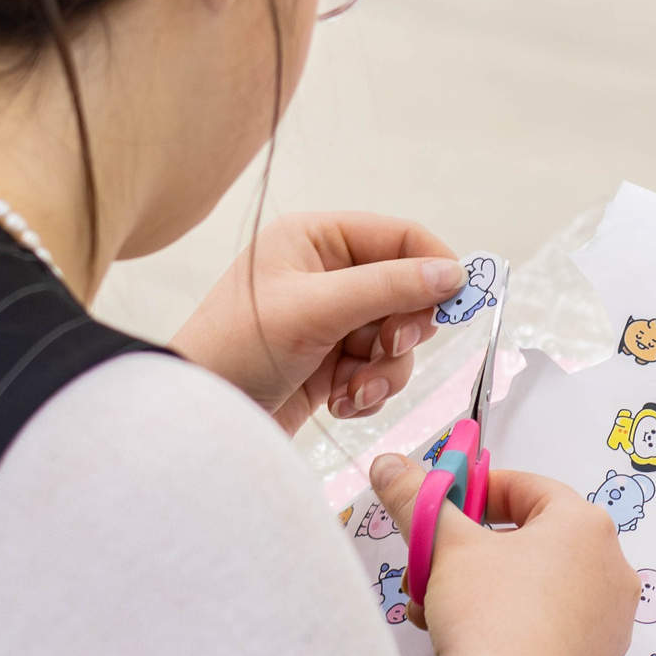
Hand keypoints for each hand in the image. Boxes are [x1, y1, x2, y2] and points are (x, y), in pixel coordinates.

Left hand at [172, 213, 461, 433]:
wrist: (200, 419)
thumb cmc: (238, 349)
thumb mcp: (316, 310)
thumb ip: (388, 287)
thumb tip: (453, 273)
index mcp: (315, 239)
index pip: (399, 237)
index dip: (432, 266)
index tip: (456, 301)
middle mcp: (324, 274)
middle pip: (405, 291)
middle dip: (403, 328)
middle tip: (388, 347)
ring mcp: (328, 321)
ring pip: (396, 338)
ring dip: (386, 369)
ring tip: (353, 390)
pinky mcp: (329, 364)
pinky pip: (378, 370)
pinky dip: (368, 390)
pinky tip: (339, 403)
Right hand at [370, 450, 640, 655]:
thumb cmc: (489, 618)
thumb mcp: (445, 547)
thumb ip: (417, 497)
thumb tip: (389, 463)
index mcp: (587, 525)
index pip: (527, 487)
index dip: (475, 492)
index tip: (440, 509)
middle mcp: (612, 566)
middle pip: (528, 540)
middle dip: (470, 552)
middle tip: (430, 569)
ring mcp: (612, 619)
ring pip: (535, 586)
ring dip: (481, 590)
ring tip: (436, 613)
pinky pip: (550, 626)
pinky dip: (509, 625)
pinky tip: (468, 645)